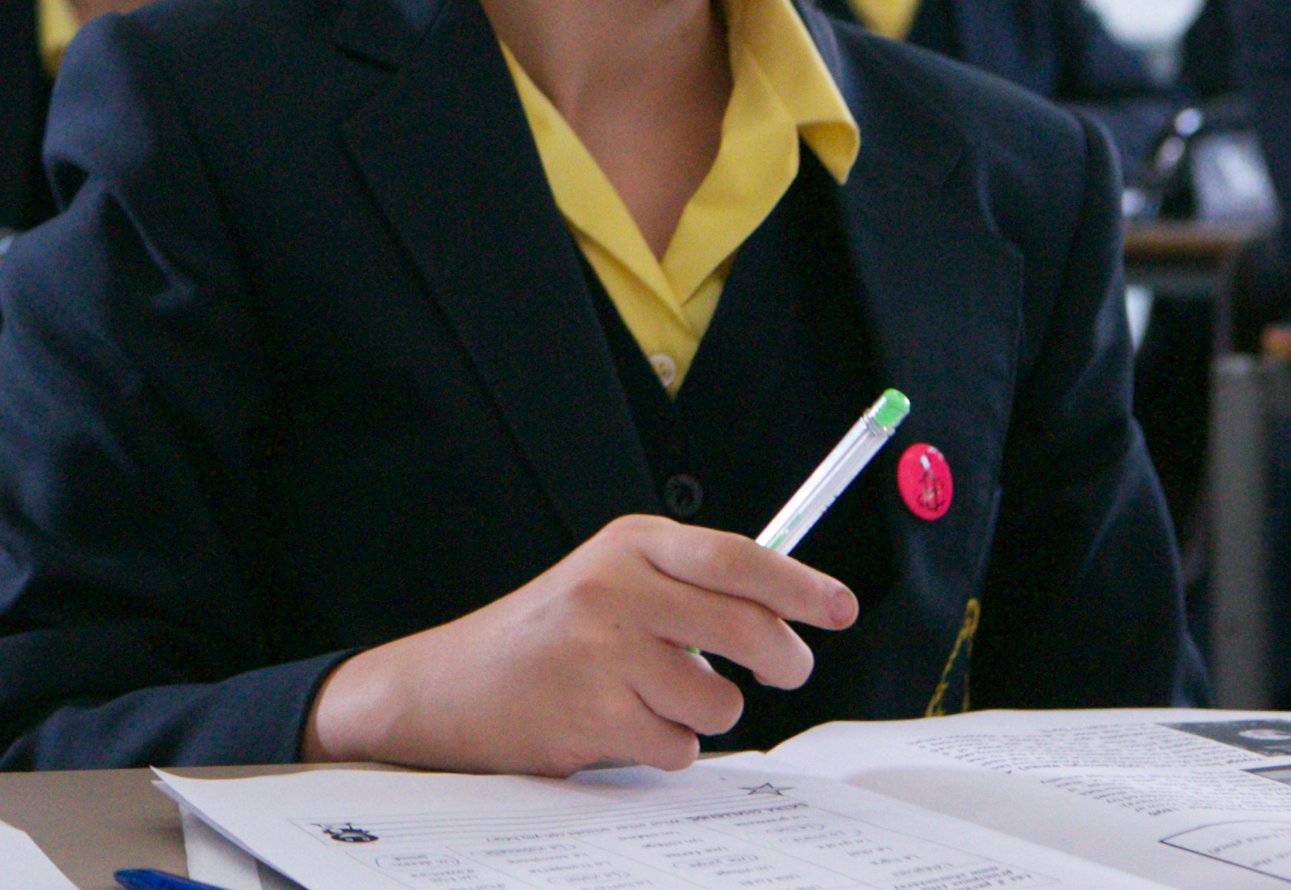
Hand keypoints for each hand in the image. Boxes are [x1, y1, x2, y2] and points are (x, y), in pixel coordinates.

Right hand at [301, 514, 855, 775]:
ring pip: (720, 699)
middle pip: (747, 628)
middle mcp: (615, 586)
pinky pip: (680, 745)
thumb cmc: (546, 636)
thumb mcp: (611, 579)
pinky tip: (619, 725)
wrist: (451, 684)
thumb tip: (788, 607)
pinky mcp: (595, 711)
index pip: (736, 556)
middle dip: (784, 661)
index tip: (839, 608)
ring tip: (651, 698)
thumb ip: (687, 586)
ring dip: (705, 713)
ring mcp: (603, 650)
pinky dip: (663, 746)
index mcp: (628, 543)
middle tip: (783, 671)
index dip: (799, 585)